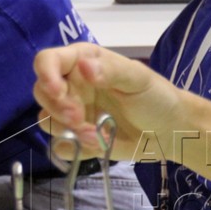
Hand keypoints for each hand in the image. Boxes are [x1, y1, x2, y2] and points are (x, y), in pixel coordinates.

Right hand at [33, 43, 174, 159]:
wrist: (169, 131)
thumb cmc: (155, 96)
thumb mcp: (137, 78)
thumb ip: (110, 71)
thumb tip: (84, 66)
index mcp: (83, 63)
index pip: (48, 60)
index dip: (46, 74)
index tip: (57, 90)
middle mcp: (72, 86)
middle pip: (41, 93)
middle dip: (57, 107)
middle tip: (79, 118)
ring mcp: (73, 113)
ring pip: (46, 120)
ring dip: (67, 130)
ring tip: (95, 135)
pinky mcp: (77, 139)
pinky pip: (59, 146)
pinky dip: (74, 148)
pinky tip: (97, 145)